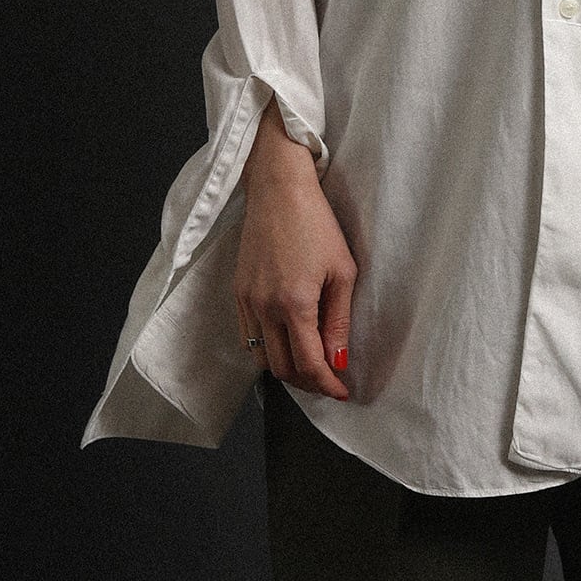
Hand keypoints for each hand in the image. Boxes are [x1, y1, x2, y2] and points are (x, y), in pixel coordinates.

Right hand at [233, 104, 356, 399]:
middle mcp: (264, 307)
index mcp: (294, 304)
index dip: (327, 384)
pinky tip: (288, 341)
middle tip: (329, 378)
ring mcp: (246, 300)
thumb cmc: (316, 224)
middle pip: (282, 368)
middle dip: (308, 381)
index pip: (309, 364)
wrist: (278, 190)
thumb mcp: (343, 272)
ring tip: (310, 363)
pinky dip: (268, 348)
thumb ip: (338, 321)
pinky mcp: (237, 292)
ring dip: (286, 368)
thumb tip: (339, 360)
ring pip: (262, 357)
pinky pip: (249, 336)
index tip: (342, 391)